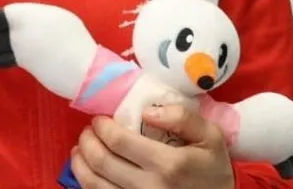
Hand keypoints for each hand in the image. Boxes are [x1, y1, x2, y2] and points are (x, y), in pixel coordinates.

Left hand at [70, 105, 235, 188]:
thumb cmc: (212, 169)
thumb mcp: (211, 136)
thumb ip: (182, 117)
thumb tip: (147, 111)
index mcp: (167, 164)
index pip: (119, 141)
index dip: (102, 127)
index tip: (100, 119)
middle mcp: (149, 186)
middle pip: (101, 161)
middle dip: (87, 141)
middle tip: (88, 130)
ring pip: (94, 184)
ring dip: (80, 163)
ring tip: (81, 148)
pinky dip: (86, 183)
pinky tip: (86, 171)